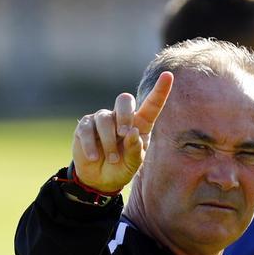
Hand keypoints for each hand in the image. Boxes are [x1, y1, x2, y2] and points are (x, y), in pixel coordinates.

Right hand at [71, 72, 172, 193]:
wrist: (100, 179)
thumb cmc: (123, 167)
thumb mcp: (134, 163)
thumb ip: (136, 150)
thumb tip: (132, 133)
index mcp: (140, 123)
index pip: (152, 104)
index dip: (160, 90)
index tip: (168, 75)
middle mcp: (121, 117)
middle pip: (124, 100)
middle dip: (125, 115)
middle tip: (124, 134)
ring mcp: (102, 119)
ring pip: (105, 119)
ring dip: (109, 141)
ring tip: (112, 159)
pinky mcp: (85, 126)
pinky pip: (87, 129)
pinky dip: (91, 145)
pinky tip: (94, 157)